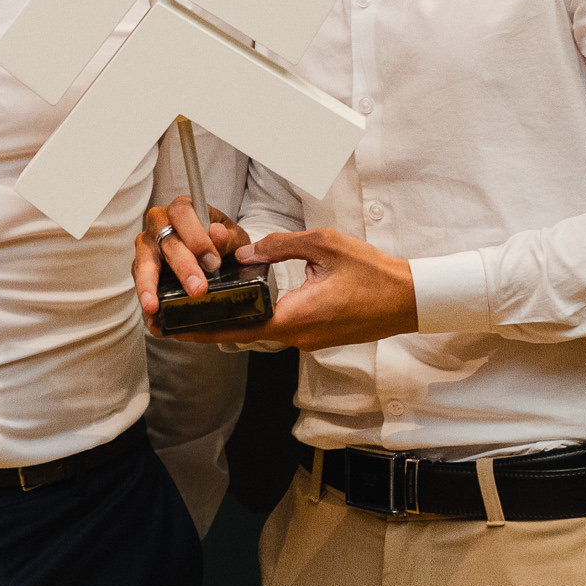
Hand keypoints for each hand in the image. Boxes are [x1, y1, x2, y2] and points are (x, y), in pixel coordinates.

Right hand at [134, 195, 249, 316]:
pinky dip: (147, 303)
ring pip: (143, 263)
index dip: (197, 238)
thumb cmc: (221, 241)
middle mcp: (159, 224)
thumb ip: (228, 237)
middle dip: (182, 267)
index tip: (213, 262)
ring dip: (149, 285)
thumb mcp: (233, 238)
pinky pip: (139, 284)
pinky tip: (153, 320)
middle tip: (197, 289)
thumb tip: (217, 233)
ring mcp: (147, 246)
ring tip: (153, 305)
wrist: (215, 255)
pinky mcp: (141, 268)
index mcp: (182, 209)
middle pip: (166, 242)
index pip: (182, 214)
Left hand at [181, 227, 418, 350]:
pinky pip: (281, 329)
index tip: (175, 330)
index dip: (203, 330)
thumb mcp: (323, 246)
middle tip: (176, 320)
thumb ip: (279, 246)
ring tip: (204, 309)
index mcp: (295, 317)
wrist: (410, 299)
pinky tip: (246, 306)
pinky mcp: (319, 337)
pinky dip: (258, 320)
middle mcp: (298, 337)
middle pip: (244, 334)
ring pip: (262, 332)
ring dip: (235, 322)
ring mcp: (309, 340)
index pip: (238, 328)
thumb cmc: (373, 273)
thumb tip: (246, 252)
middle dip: (210, 327)